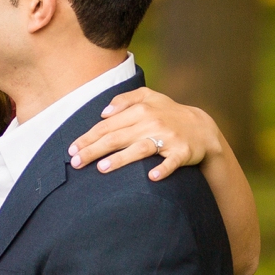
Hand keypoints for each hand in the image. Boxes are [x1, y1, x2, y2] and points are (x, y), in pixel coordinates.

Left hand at [69, 88, 225, 181]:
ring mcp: (168, 138)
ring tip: (102, 168)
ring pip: (140, 149)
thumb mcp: (148, 97)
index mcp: (141, 110)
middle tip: (76, 162)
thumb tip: (103, 112)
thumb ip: (124, 100)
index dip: (88, 137)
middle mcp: (152, 122)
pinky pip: (171, 162)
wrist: (202, 128)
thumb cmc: (168, 113)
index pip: (108, 125)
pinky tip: (151, 177)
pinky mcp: (182, 152)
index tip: (71, 150)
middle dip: (94, 150)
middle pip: (118, 137)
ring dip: (121, 159)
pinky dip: (162, 169)